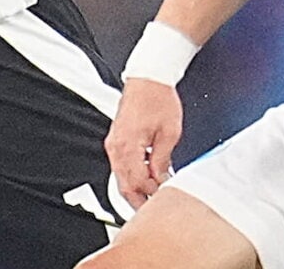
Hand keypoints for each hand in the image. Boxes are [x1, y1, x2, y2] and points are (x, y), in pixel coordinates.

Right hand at [105, 77, 183, 209]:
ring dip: (136, 187)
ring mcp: (114, 142)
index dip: (151, 192)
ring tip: (152, 193)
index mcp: (128, 146)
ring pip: (121, 176)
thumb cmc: (158, 98)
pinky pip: (121, 164)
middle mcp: (116, 146)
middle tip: (152, 207)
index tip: (165, 194)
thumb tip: (161, 178)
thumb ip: (162, 160)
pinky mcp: (117, 138)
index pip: (137, 182)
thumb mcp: (169, 133)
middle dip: (138, 199)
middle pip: (124, 184)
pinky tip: (146, 176)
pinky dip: (132, 173)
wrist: (148, 77)